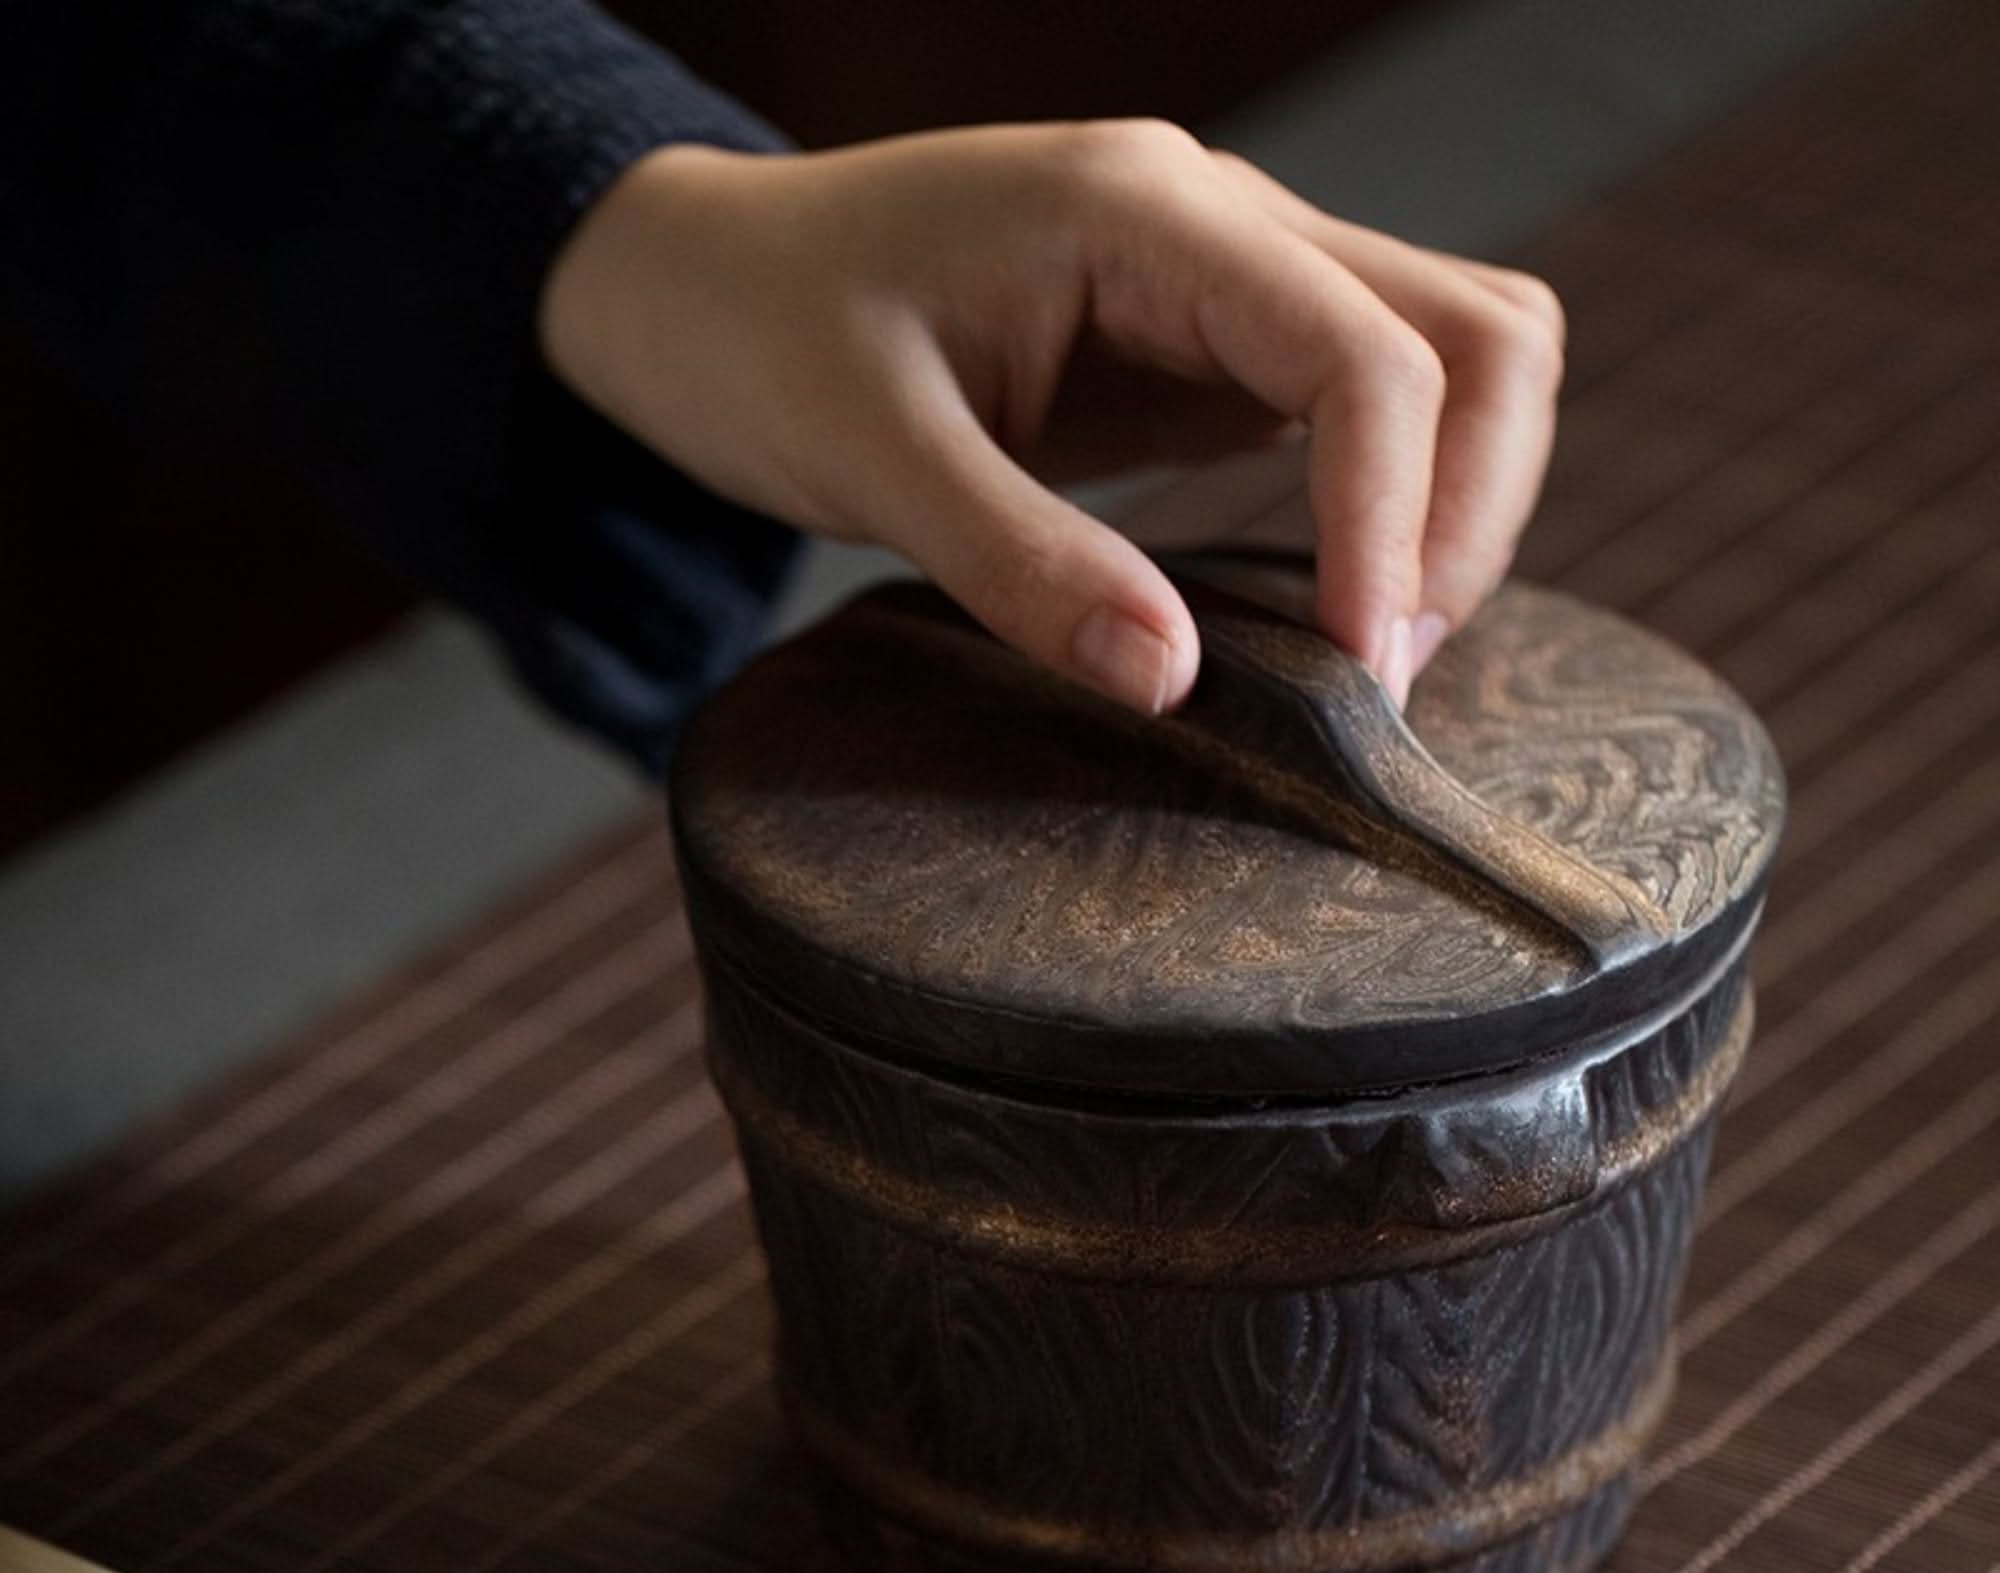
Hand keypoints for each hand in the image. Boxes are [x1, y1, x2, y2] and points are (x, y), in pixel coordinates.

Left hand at [539, 121, 1563, 711]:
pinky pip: (1370, 405)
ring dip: (1456, 504)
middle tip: (1381, 671)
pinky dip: (1394, 504)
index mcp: (1143, 212)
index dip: (1394, 519)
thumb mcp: (870, 455)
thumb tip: (1175, 680)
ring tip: (1371, 649)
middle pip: (1478, 330)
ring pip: (1455, 356)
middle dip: (1470, 509)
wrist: (705, 285)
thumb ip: (1022, 562)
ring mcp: (1230, 278)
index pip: (1366, 353)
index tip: (1358, 669)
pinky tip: (1336, 608)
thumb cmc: (761, 338)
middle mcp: (1219, 222)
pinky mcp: (1214, 345)